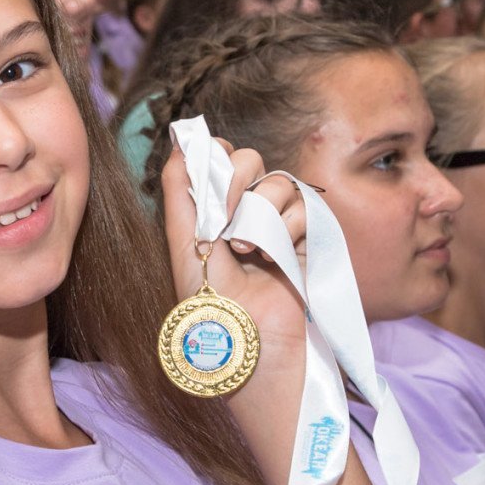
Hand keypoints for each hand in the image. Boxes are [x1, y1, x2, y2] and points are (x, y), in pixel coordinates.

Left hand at [160, 139, 311, 376]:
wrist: (251, 343)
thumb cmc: (209, 302)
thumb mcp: (185, 244)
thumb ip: (180, 191)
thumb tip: (179, 141)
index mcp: (211, 211)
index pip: (218, 157)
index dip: (216, 157)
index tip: (212, 176)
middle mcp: (243, 213)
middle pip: (249, 159)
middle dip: (237, 184)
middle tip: (227, 220)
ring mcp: (277, 225)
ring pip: (278, 182)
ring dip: (262, 214)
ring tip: (249, 252)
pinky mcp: (306, 240)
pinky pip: (304, 207)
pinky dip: (289, 229)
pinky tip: (275, 258)